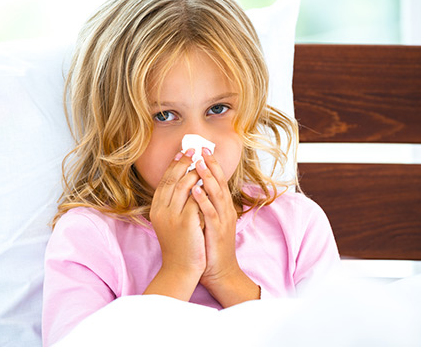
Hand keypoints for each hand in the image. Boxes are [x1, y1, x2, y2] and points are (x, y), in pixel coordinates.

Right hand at [144, 149, 205, 299]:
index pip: (165, 181)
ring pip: (183, 186)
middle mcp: (161, 211)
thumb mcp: (172, 222)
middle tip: (195, 148)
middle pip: (172, 179)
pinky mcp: (186, 223)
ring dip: (194, 170)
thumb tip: (187, 183)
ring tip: (203, 159)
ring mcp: (172, 216)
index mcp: (156, 209)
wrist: (181, 269)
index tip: (184, 152)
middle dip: (185, 161)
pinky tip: (210, 179)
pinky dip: (202, 188)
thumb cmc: (180, 246)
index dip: (175, 165)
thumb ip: (175, 204)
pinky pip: (195, 200)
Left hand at [191, 148, 240, 287]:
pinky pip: (210, 213)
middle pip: (220, 183)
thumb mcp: (208, 221)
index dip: (211, 164)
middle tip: (203, 149)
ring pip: (216, 195)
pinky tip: (196, 190)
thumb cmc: (211, 246)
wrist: (220, 271)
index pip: (218, 181)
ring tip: (199, 163)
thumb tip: (194, 188)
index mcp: (222, 207)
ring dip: (208, 178)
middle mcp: (225, 211)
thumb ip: (203, 205)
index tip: (202, 150)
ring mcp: (223, 221)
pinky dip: (203, 201)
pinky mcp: (217, 232)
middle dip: (211, 165)